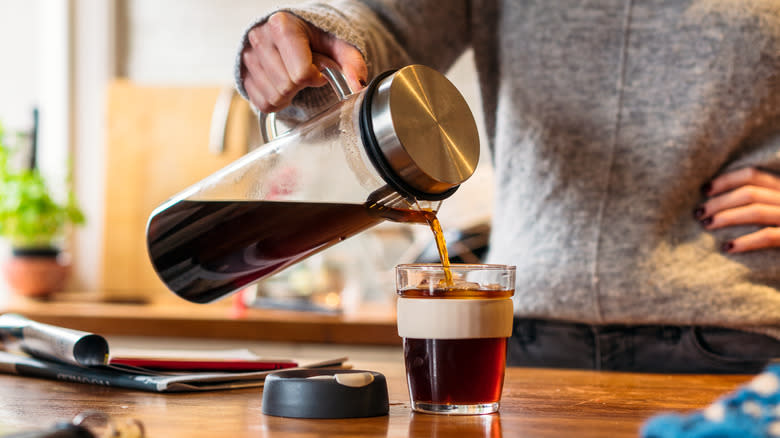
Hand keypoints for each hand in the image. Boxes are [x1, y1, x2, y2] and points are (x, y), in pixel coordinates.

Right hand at [241, 12, 367, 112]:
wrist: (293, 33)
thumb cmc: (316, 39)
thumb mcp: (339, 46)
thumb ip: (352, 63)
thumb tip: (358, 85)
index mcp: (282, 25)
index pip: (300, 73)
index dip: (315, 77)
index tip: (318, 70)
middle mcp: (260, 38)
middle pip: (286, 86)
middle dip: (301, 86)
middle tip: (305, 73)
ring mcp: (248, 56)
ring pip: (273, 97)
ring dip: (289, 94)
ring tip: (293, 77)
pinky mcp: (243, 73)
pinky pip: (261, 103)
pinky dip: (276, 100)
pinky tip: (282, 84)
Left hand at [696, 167, 779, 252]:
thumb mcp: (774, 206)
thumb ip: (759, 201)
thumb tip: (717, 203)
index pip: (753, 174)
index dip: (726, 180)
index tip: (705, 189)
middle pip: (750, 193)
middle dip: (719, 201)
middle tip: (698, 212)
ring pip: (756, 211)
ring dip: (726, 217)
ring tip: (706, 224)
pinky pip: (768, 236)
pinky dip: (745, 241)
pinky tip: (727, 247)